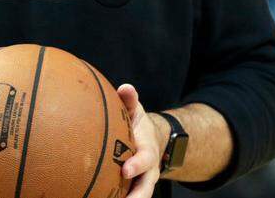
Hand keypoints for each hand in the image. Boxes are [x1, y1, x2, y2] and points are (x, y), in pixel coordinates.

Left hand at [117, 83, 166, 197]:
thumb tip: (126, 88)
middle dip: (136, 196)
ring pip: (138, 196)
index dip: (137, 165)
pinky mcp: (132, 190)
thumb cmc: (137, 125)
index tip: (125, 170)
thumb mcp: (136, 111)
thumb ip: (130, 101)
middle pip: (145, 188)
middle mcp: (148, 171)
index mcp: (148, 151)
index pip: (146, 160)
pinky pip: (125, 197)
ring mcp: (141, 183)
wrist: (150, 141)